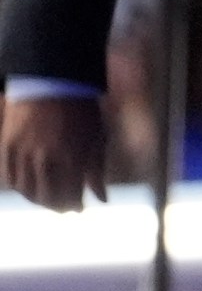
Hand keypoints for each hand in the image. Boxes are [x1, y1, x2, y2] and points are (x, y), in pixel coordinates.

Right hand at [2, 94, 108, 210]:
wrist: (53, 82)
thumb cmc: (81, 111)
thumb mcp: (96, 139)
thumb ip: (97, 172)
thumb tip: (102, 200)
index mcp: (72, 159)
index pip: (70, 197)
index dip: (74, 207)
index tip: (78, 208)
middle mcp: (46, 159)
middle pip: (47, 198)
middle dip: (56, 206)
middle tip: (62, 208)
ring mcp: (24, 153)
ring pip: (26, 191)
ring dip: (37, 198)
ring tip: (46, 197)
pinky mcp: (7, 146)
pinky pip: (10, 178)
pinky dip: (19, 187)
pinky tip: (29, 186)